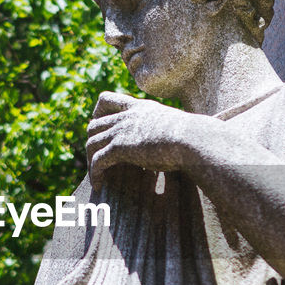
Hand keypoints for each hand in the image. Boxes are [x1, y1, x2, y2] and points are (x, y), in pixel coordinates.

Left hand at [86, 92, 208, 187]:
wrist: (193, 140)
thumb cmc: (193, 137)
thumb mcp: (176, 126)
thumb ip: (169, 130)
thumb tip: (181, 143)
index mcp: (139, 107)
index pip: (106, 99)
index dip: (97, 113)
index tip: (100, 126)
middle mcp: (127, 116)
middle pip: (94, 124)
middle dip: (92, 141)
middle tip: (97, 157)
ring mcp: (122, 131)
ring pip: (91, 142)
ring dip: (90, 160)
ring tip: (96, 175)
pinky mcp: (120, 147)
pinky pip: (98, 161)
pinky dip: (94, 173)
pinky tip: (98, 185)